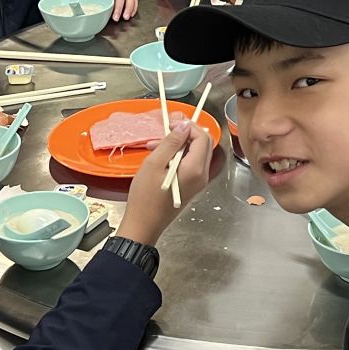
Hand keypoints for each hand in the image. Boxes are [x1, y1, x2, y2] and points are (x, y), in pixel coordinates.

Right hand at [118, 120, 216, 244]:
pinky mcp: (192, 185)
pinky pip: (191, 163)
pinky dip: (178, 155)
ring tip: (154, 146)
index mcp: (195, 169)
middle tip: (164, 133)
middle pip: (203, 144)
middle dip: (185, 134)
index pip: (202, 138)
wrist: (144, 224)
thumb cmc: (145, 196)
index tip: (170, 125)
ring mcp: (199, 182)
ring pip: (196, 153)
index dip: (188, 127)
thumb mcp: (154, 164)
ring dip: (178, 145)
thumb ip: (171, 143)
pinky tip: (159, 157)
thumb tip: (184, 126)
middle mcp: (203, 175)